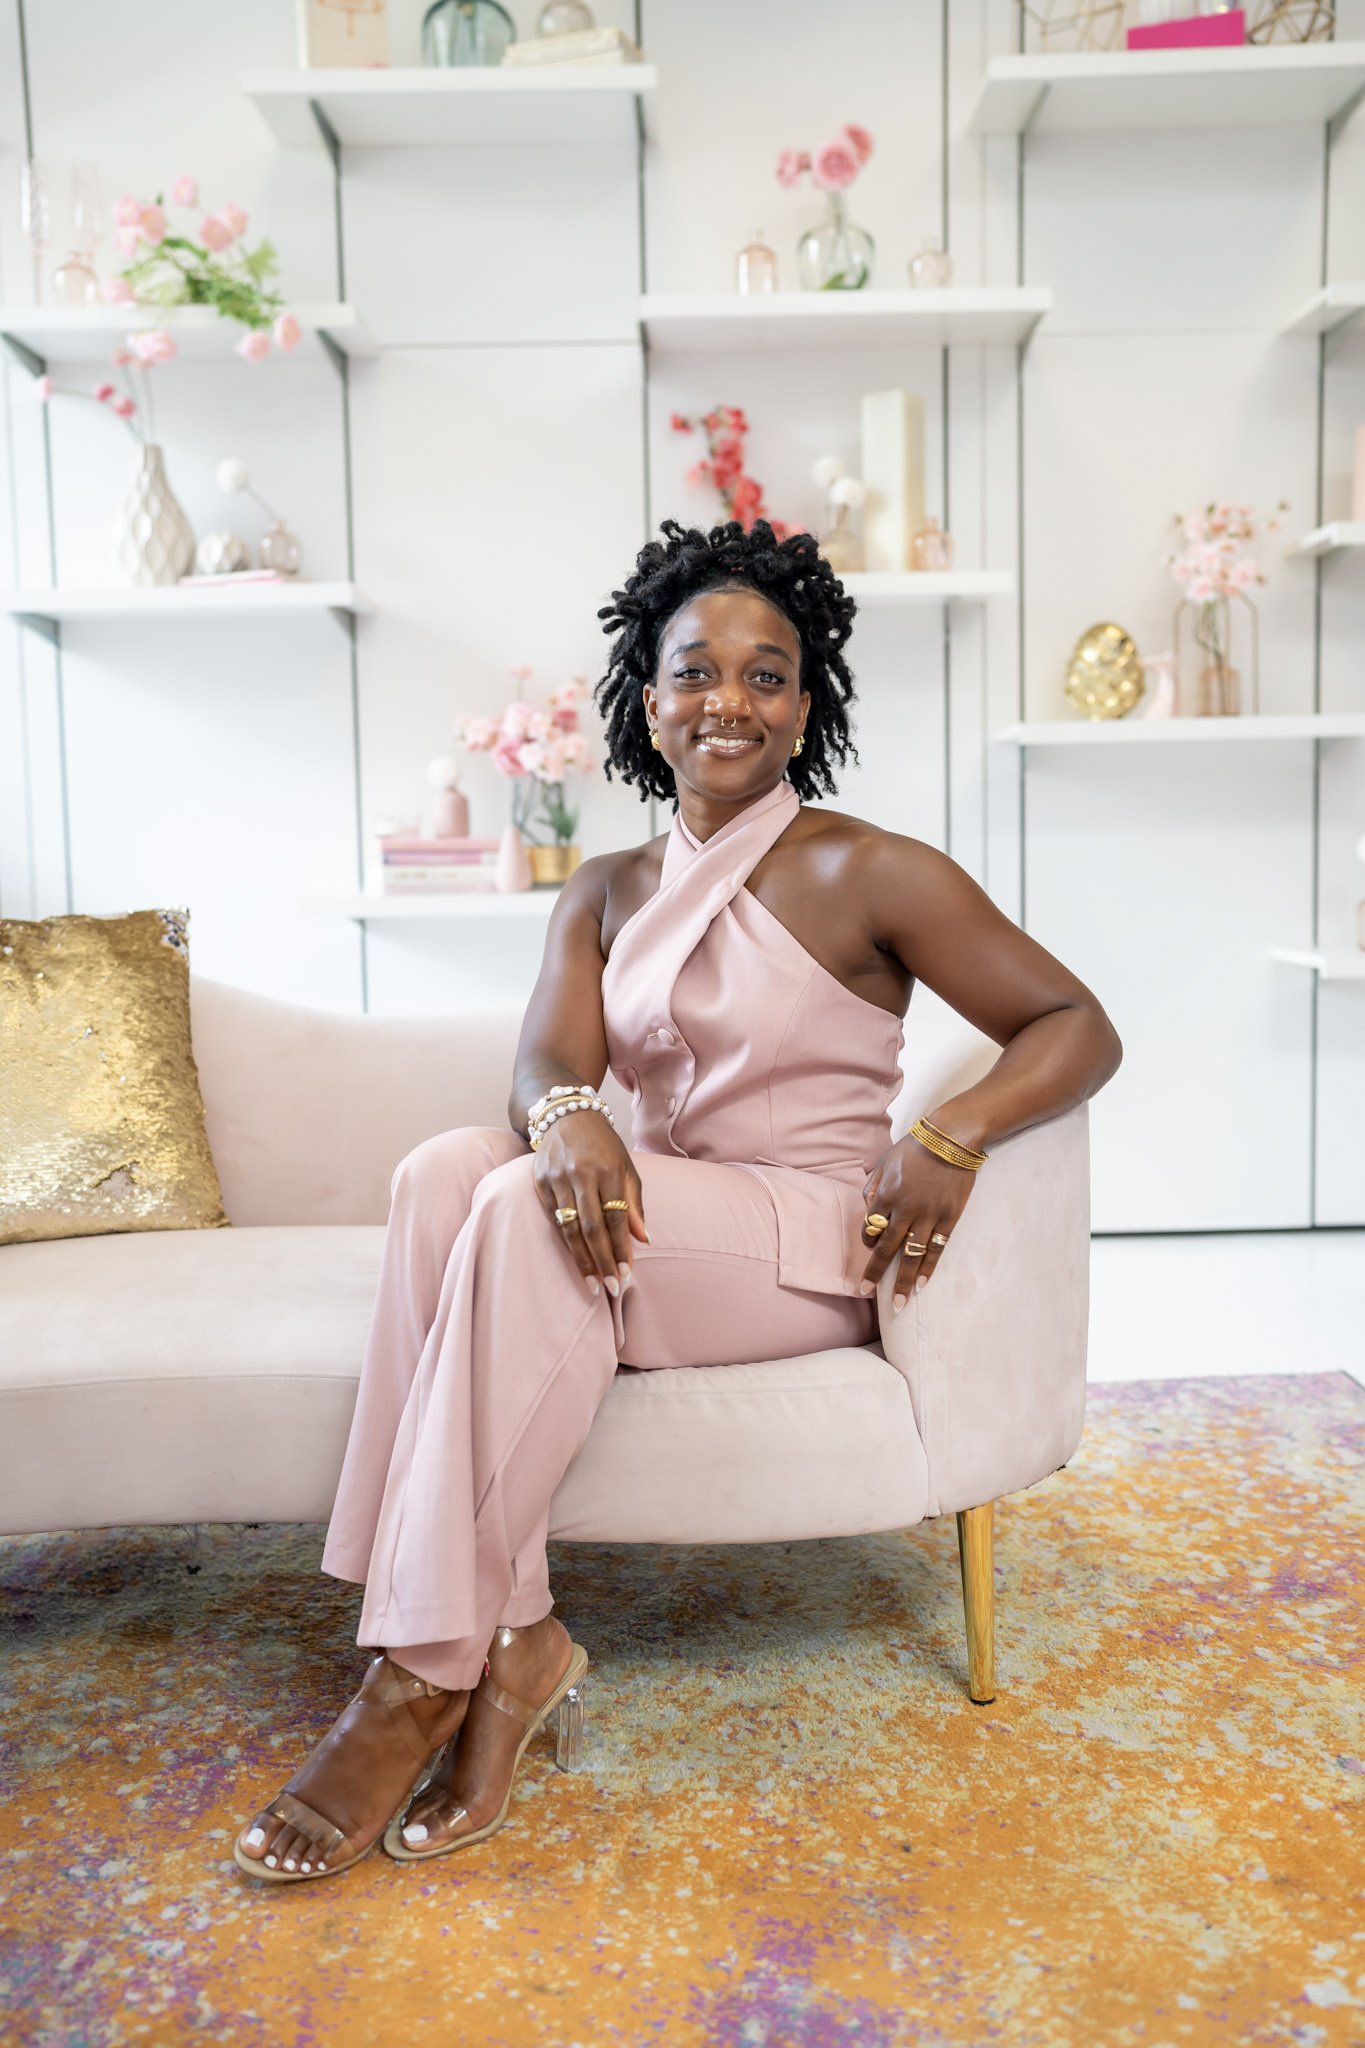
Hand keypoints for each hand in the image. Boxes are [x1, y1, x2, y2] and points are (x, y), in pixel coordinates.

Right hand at [531, 1106, 649, 1296]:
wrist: (565, 1115)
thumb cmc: (603, 1144)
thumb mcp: (626, 1167)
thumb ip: (633, 1203)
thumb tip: (643, 1239)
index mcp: (607, 1170)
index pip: (615, 1217)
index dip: (621, 1248)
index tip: (627, 1273)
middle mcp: (580, 1174)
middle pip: (591, 1227)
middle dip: (602, 1260)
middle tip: (611, 1287)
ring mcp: (557, 1179)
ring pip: (569, 1227)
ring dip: (582, 1259)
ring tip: (592, 1283)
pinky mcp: (539, 1182)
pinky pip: (554, 1219)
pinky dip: (566, 1242)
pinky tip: (576, 1258)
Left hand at [858, 1133, 977, 1309]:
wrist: (951, 1138)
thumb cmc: (915, 1147)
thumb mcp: (885, 1161)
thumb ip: (873, 1185)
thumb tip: (867, 1206)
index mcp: (885, 1195)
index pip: (870, 1228)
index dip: (868, 1241)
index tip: (871, 1248)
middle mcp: (904, 1210)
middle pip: (886, 1249)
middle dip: (875, 1274)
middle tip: (865, 1293)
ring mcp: (928, 1216)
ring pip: (911, 1255)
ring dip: (902, 1280)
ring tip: (898, 1303)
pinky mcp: (949, 1218)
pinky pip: (936, 1249)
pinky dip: (928, 1268)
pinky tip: (921, 1284)